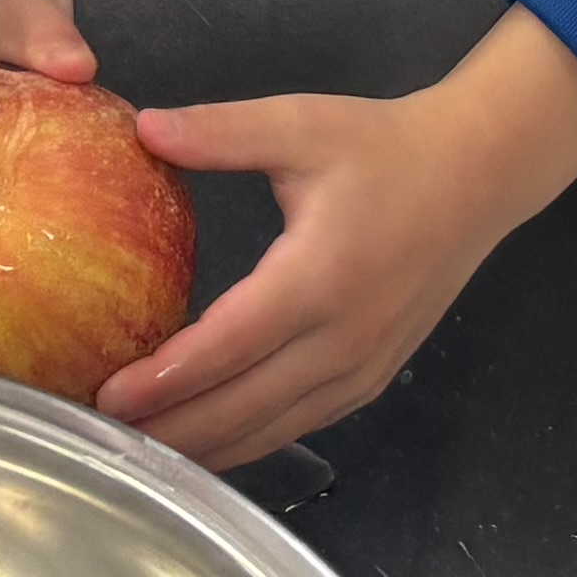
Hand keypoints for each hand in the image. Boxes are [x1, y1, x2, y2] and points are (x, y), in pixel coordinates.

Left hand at [101, 12, 576, 472]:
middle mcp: (342, 339)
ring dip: (204, 446)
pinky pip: (298, 425)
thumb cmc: (383, 148)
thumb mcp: (301, 124)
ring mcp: (361, 369)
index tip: (110, 396)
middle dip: (170, 430)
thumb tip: (144, 128)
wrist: (476, 176)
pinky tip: (203, 443)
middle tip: (101, 438)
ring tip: (136, 451)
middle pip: (244, 407)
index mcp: (320, 277)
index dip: (168, 378)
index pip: (230, 344)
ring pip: (271, 430)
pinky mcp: (370, 379)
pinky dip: (247, 440)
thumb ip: (222, 131)